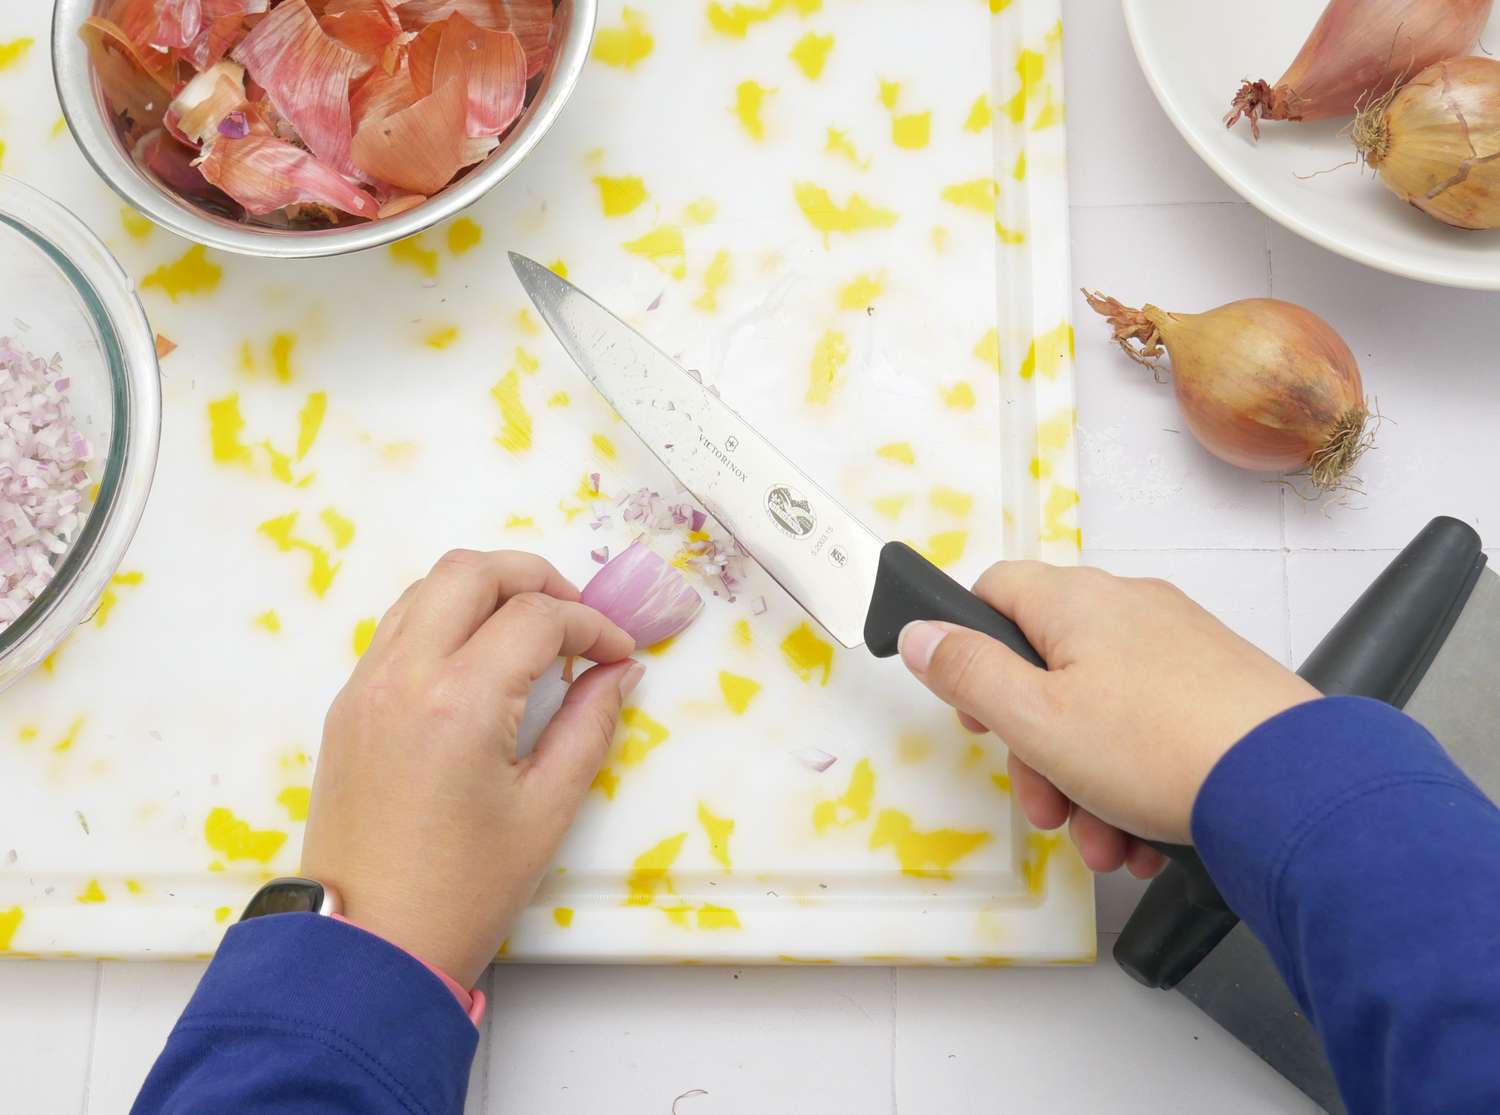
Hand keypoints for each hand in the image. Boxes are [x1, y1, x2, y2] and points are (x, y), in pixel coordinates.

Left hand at [300, 550, 638, 987]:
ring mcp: (366, 685)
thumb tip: (618, 670)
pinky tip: (481, 659)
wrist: (367, 946)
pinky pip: (399, 626)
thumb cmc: (466, 889)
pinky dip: (446, 617)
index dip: (591, 624)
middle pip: (472, 571)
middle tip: (576, 618)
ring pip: (427, 587)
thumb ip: (590, 724)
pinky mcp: (348, 704)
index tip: (619, 652)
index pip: (537, 617)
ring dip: (486, 589)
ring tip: (531, 632)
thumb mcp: (547, 809)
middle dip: (536, 577)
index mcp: (460, 700)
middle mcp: (405, 674)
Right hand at [898, 563, 1317, 874]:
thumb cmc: (1157, 746)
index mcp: (1076, 601)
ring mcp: (1182, 648)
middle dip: (1036, 750)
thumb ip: (966, 671)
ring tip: (1104, 841)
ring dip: (1087, 783)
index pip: (995, 591)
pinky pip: (1154, 730)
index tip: (977, 712)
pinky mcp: (1222, 688)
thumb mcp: (1033, 718)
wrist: (1290, 787)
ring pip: (1103, 711)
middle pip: (1049, 668)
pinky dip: (1138, 781)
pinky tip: (1145, 836)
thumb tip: (921, 633)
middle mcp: (1130, 609)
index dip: (969, 649)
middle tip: (1045, 805)